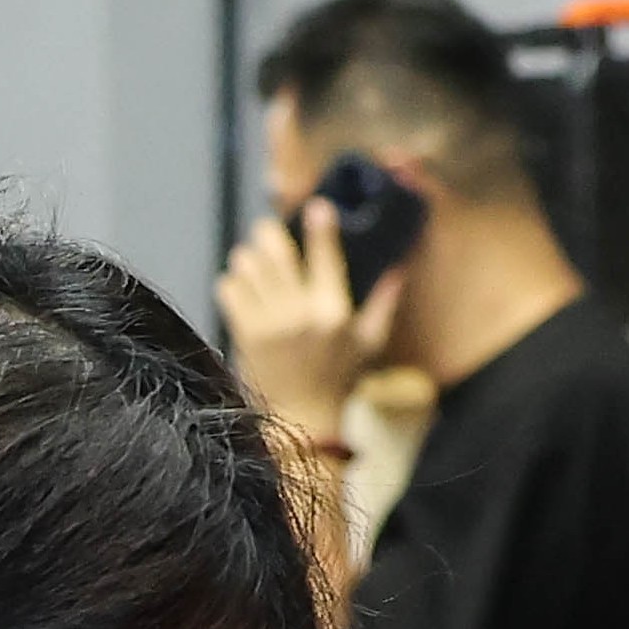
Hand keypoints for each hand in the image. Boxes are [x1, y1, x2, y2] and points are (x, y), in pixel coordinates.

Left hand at [211, 200, 394, 440]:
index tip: (316, 207)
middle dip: (269, 234)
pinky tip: (240, 286)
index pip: (325, 255)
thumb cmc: (339, 379)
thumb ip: (385, 303)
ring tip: (253, 261)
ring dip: (248, 257)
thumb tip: (399, 269)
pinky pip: (229, 289)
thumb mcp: (369, 342)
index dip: (319, 226)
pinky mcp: (244, 334)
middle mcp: (300, 313)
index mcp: (334, 310)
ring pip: (247, 265)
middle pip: (276, 251)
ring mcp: (269, 323)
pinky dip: (231, 281)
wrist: (303, 420)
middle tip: (269, 233)